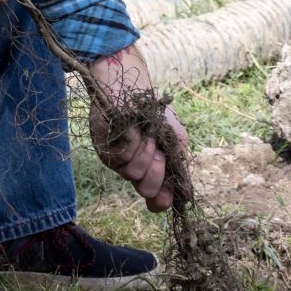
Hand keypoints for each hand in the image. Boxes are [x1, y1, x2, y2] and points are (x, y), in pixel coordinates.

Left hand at [88, 44, 187, 212]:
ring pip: (134, 173)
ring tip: (146, 134)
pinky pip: (122, 157)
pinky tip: (132, 130)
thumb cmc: (155, 113)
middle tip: (159, 154)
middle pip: (147, 190)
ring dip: (145, 151)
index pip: (158, 198)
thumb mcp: (176, 138)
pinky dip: (132, 142)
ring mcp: (119, 162)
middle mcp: (136, 169)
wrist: (132, 89)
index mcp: (154, 170)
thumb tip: (185, 196)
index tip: (165, 198)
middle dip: (157, 172)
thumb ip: (181, 164)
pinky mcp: (105, 152)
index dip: (162, 200)